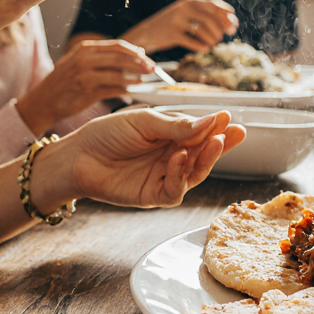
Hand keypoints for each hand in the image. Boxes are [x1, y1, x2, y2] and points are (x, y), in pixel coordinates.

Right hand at [17, 39, 154, 133]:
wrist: (43, 101)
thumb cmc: (64, 82)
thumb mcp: (78, 62)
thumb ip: (101, 58)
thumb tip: (132, 57)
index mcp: (84, 49)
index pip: (117, 46)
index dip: (135, 51)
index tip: (146, 57)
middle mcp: (84, 59)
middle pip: (121, 57)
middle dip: (140, 63)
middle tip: (152, 69)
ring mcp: (85, 75)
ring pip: (118, 74)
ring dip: (134, 78)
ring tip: (143, 81)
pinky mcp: (86, 92)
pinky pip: (112, 90)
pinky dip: (124, 91)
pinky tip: (130, 93)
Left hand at [32, 109, 245, 210]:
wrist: (77, 156)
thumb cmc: (107, 134)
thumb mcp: (144, 122)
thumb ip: (176, 126)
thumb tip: (211, 121)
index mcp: (171, 136)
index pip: (201, 132)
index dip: (216, 126)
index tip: (229, 117)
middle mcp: (172, 157)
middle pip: (204, 154)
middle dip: (221, 143)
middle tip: (235, 132)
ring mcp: (164, 177)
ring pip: (195, 173)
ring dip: (206, 158)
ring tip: (214, 142)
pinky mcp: (153, 196)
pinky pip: (175, 190)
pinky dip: (179, 175)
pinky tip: (178, 157)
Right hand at [122, 0, 238, 53]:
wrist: (148, 31)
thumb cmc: (174, 23)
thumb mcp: (189, 13)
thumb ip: (208, 15)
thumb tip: (233, 23)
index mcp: (190, 0)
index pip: (214, 4)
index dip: (227, 15)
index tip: (233, 26)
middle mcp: (184, 8)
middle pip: (210, 17)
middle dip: (221, 29)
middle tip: (223, 37)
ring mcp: (177, 20)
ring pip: (202, 30)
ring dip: (212, 39)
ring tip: (213, 43)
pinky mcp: (172, 34)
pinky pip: (192, 41)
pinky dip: (201, 46)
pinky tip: (204, 48)